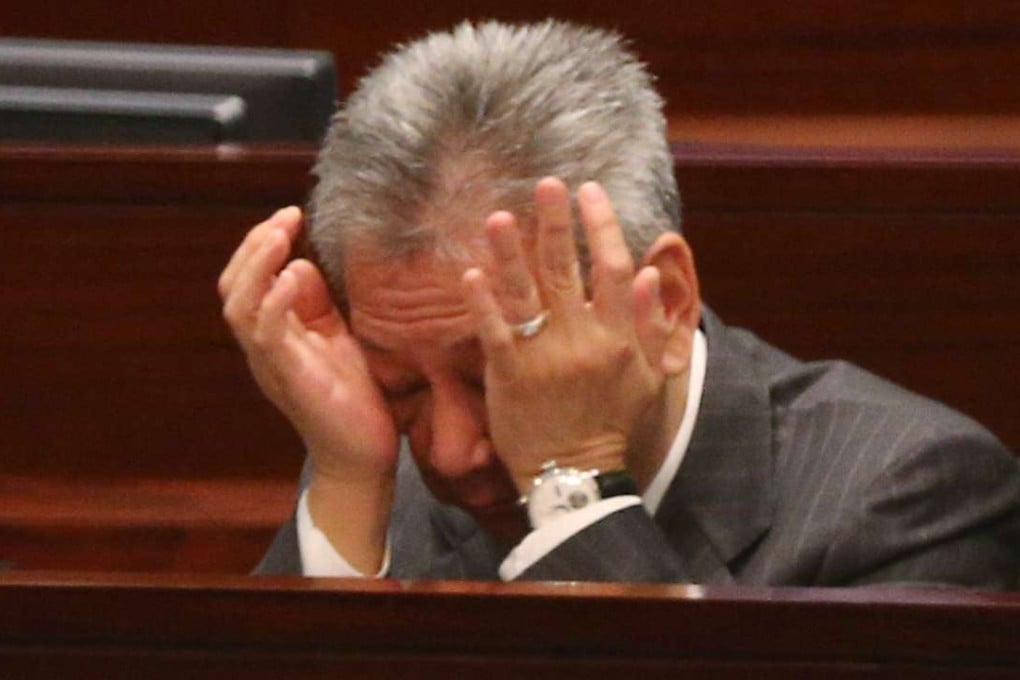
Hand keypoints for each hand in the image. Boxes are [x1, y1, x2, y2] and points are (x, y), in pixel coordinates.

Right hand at [218, 207, 399, 484]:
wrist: (363, 457)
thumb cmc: (354, 397)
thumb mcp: (337, 339)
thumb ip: (317, 304)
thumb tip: (301, 264)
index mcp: (273, 336)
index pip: (247, 281)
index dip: (261, 244)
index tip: (291, 214)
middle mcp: (263, 349)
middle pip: (233, 287)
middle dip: (254, 246)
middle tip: (285, 217)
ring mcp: (272, 365)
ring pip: (240, 307)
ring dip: (258, 265)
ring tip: (280, 235)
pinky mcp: (290, 380)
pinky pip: (267, 336)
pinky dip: (275, 302)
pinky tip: (291, 278)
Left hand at [462, 179, 671, 492]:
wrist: (577, 477)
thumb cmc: (612, 426)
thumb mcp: (648, 379)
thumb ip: (650, 327)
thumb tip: (650, 274)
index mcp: (618, 337)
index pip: (614, 268)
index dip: (602, 226)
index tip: (590, 192)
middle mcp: (583, 339)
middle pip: (568, 269)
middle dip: (557, 223)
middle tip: (547, 183)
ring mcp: (545, 357)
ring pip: (528, 293)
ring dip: (512, 252)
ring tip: (498, 216)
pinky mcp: (511, 376)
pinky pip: (495, 332)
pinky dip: (483, 303)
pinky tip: (470, 274)